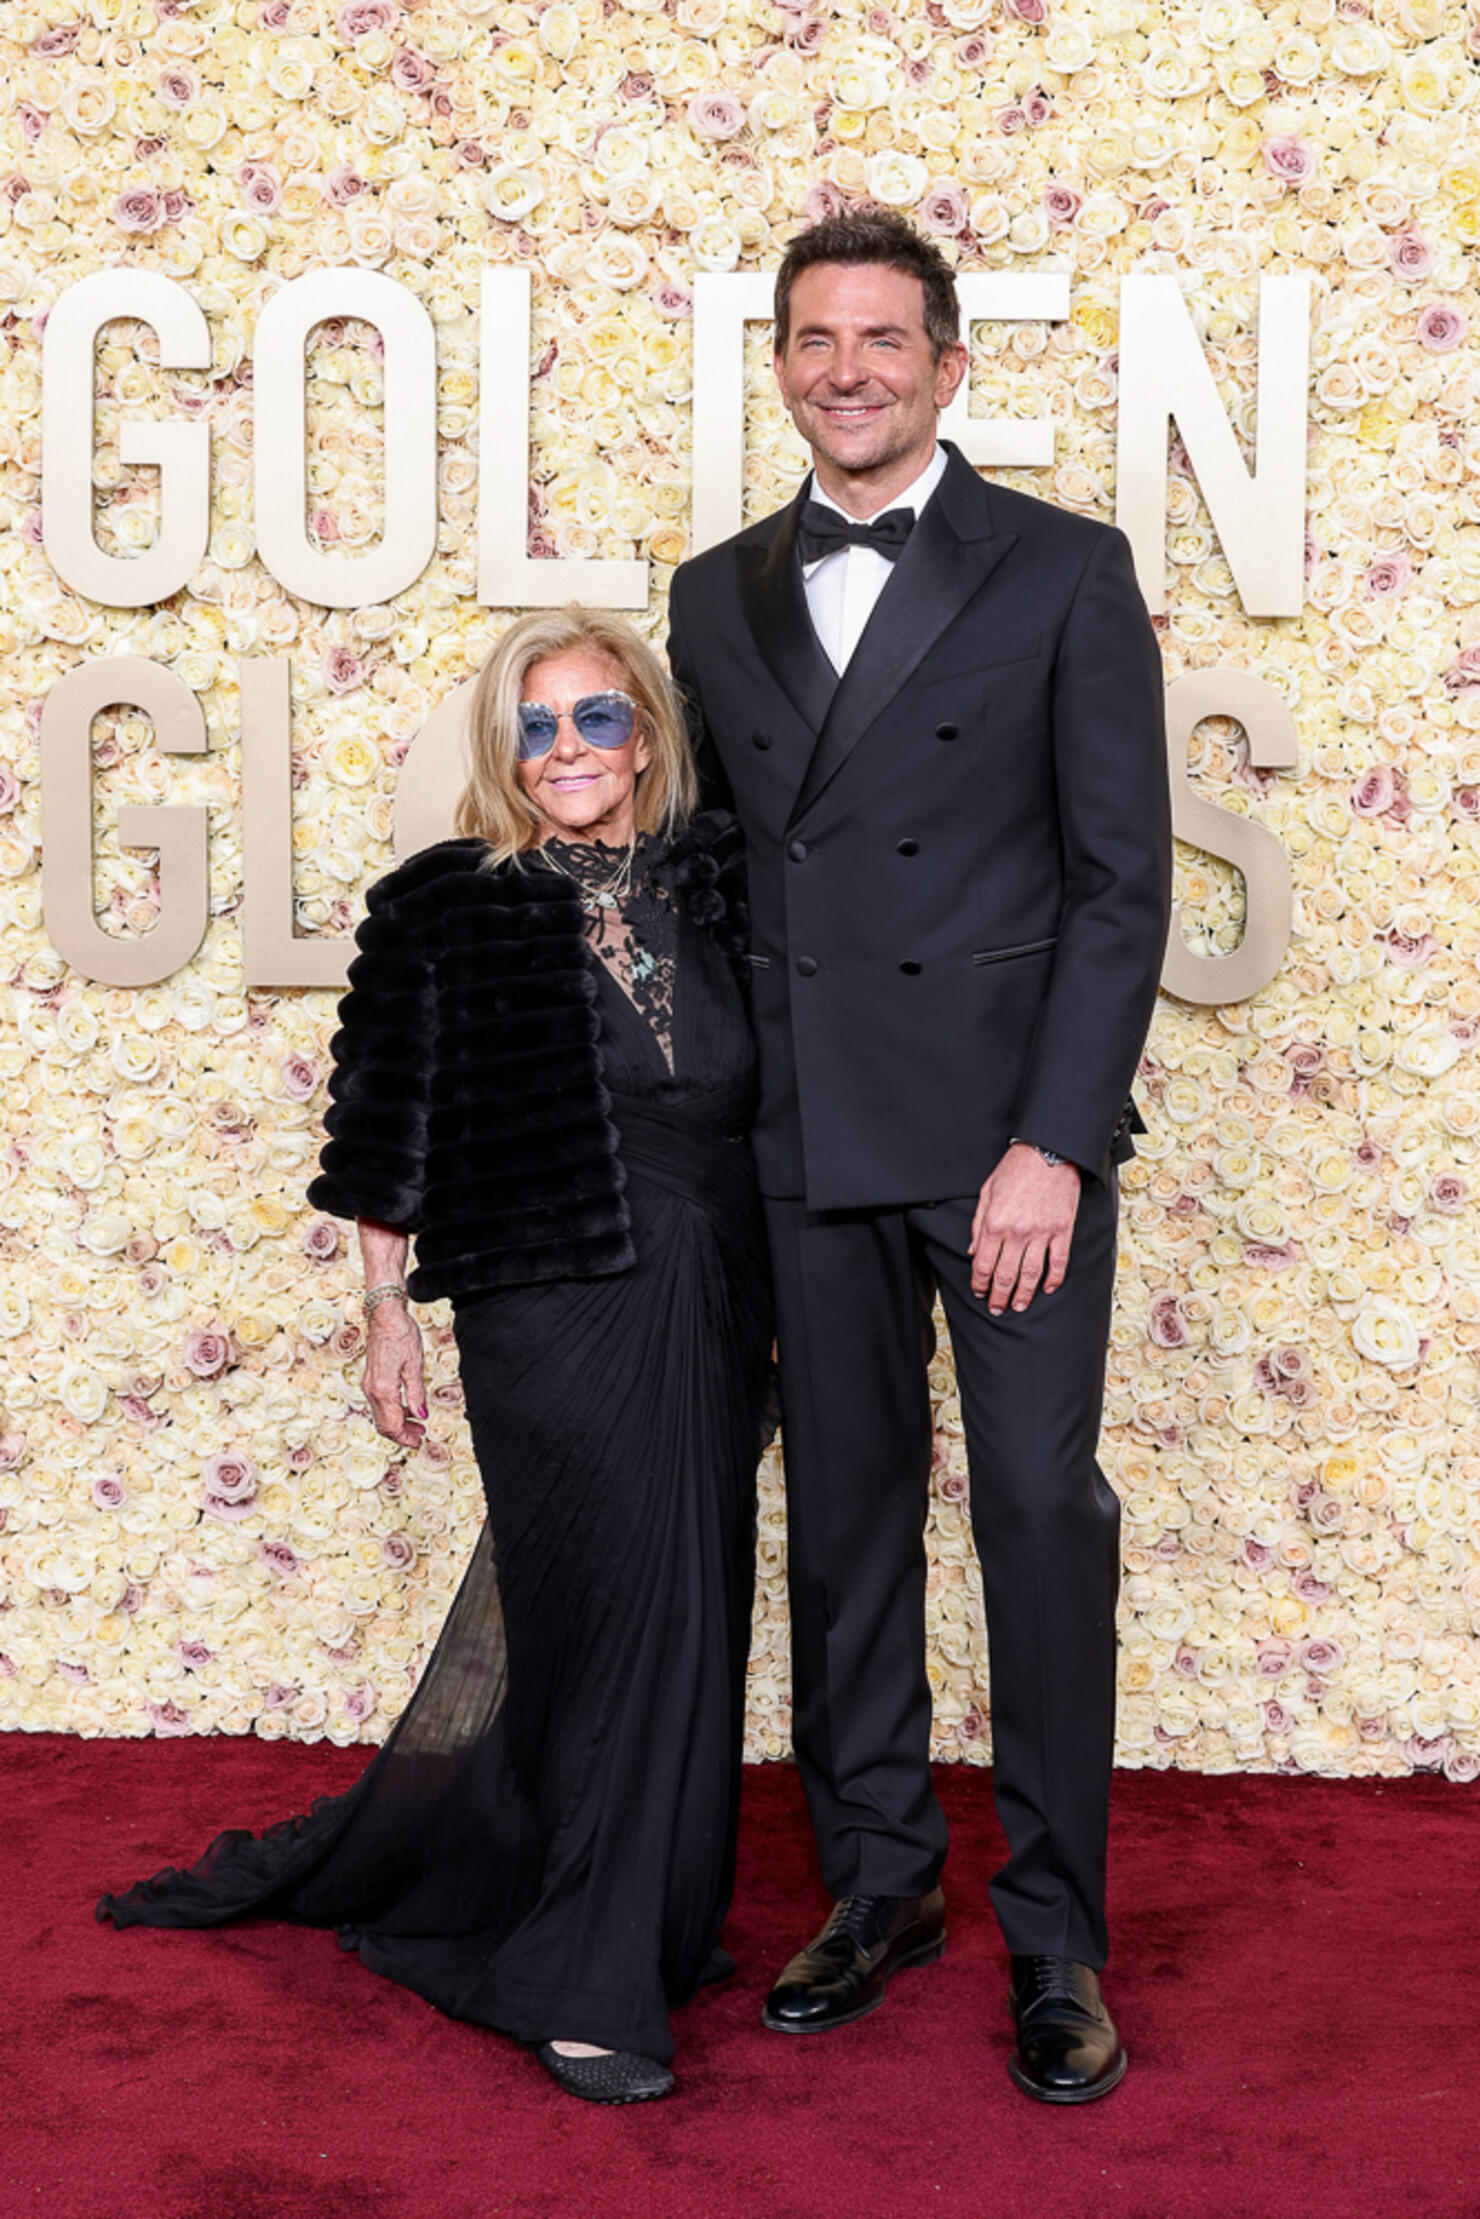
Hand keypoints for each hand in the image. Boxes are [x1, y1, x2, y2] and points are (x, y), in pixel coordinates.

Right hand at [362, 1300, 426, 1447]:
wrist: (385, 1316)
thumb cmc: (402, 1335)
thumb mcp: (415, 1365)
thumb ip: (417, 1394)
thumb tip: (422, 1416)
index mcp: (383, 1389)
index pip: (392, 1425)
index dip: (405, 1437)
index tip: (419, 1441)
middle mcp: (371, 1390)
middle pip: (383, 1425)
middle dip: (402, 1434)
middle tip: (421, 1436)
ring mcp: (368, 1385)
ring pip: (380, 1416)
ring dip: (398, 1424)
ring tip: (418, 1424)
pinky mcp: (370, 1380)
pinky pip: (379, 1405)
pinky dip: (392, 1412)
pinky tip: (408, 1409)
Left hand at [968, 1143, 1080, 1313]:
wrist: (1047, 1153)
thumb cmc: (1014, 1170)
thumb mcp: (986, 1193)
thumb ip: (978, 1224)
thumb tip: (972, 1251)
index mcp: (995, 1223)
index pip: (983, 1264)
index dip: (979, 1283)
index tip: (979, 1292)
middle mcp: (1017, 1232)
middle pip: (1005, 1274)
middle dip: (999, 1296)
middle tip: (997, 1308)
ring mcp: (1041, 1233)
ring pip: (1031, 1274)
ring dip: (1023, 1294)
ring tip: (1019, 1306)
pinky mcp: (1061, 1230)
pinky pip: (1059, 1261)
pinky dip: (1054, 1279)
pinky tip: (1048, 1289)